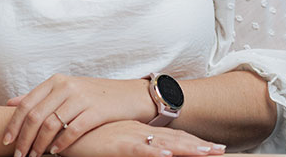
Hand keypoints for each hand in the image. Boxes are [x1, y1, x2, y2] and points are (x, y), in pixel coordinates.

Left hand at [2, 74, 155, 156]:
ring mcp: (81, 98)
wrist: (130, 95)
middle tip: (19, 156)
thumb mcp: (65, 90)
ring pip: (51, 125)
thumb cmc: (95, 95)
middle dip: (24, 140)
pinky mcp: (96, 111)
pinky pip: (72, 130)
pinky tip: (56, 152)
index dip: (13, 124)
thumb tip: (10, 103)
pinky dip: (61, 144)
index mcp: (56, 81)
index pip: (27, 104)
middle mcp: (66, 86)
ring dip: (39, 145)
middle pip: (35, 116)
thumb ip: (39, 97)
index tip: (6, 142)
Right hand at [62, 120, 226, 156]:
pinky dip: (153, 152)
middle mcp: (138, 132)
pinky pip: (138, 149)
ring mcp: (129, 136)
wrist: (64, 131)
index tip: (214, 148)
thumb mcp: (114, 146)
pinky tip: (166, 154)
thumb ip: (132, 148)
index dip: (193, 142)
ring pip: (163, 143)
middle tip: (221, 149)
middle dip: (199, 146)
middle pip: (175, 139)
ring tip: (206, 152)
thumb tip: (153, 152)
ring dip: (185, 148)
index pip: (172, 137)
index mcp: (139, 132)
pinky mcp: (116, 144)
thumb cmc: (88, 140)